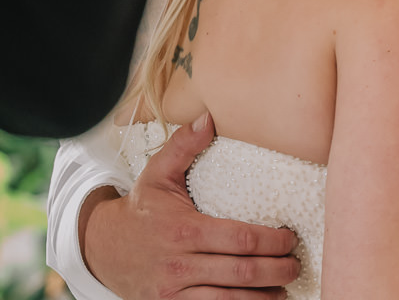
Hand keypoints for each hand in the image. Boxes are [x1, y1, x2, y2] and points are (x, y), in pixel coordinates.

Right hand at [81, 114, 300, 299]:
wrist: (103, 248)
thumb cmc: (140, 209)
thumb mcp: (157, 173)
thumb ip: (183, 145)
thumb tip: (209, 117)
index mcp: (183, 230)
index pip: (240, 239)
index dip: (272, 242)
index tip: (290, 238)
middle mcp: (180, 265)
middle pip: (242, 273)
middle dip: (277, 271)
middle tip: (295, 264)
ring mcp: (174, 292)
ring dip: (264, 296)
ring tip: (285, 287)